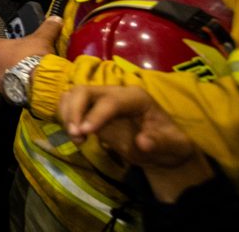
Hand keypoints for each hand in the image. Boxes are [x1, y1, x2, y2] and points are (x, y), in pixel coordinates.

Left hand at [0, 15, 62, 90]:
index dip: (4, 47)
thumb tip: (55, 18)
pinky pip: (6, 90)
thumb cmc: (34, 56)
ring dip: (4, 76)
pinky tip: (23, 87)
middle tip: (6, 62)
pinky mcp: (4, 93)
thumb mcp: (42, 38)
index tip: (14, 49)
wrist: (38, 81)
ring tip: (19, 76)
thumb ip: (48, 28)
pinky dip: (12, 88)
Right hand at [59, 85, 212, 202]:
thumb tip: (142, 142)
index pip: (111, 101)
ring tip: (76, 138)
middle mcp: (116, 93)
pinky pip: (69, 105)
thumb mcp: (173, 146)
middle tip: (75, 135)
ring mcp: (100, 100)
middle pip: (85, 91)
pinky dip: (65, 118)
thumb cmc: (168, 144)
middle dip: (74, 111)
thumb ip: (159, 143)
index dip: (96, 115)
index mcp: (136, 97)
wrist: (162, 148)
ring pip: (72, 95)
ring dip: (67, 115)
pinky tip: (75, 136)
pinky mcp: (90, 109)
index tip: (84, 133)